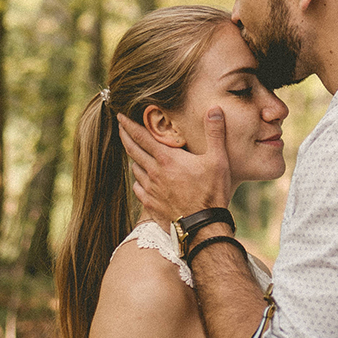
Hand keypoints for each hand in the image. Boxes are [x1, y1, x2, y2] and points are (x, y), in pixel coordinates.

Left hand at [117, 109, 234, 220]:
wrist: (202, 228)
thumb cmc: (211, 193)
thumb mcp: (218, 160)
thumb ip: (215, 133)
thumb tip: (214, 109)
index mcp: (167, 159)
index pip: (142, 137)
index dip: (129, 125)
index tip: (119, 117)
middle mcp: (154, 173)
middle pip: (133, 151)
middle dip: (125, 137)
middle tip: (120, 128)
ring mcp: (150, 190)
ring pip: (135, 169)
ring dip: (134, 159)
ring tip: (135, 154)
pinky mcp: (150, 205)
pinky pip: (138, 188)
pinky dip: (138, 180)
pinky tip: (141, 180)